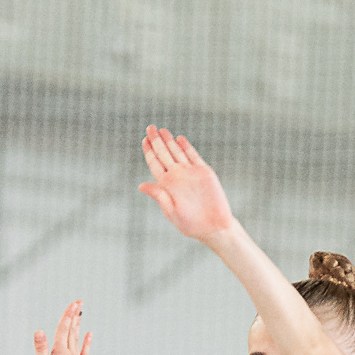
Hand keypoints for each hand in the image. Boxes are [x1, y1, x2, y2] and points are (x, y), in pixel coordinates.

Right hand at [33, 300, 91, 354]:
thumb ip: (41, 349)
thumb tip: (39, 331)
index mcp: (60, 353)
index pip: (64, 329)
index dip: (68, 315)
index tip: (74, 303)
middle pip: (72, 331)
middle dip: (75, 315)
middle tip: (79, 302)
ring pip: (77, 339)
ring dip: (78, 325)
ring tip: (80, 313)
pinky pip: (85, 352)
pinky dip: (86, 342)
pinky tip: (89, 334)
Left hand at [137, 126, 233, 241]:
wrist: (214, 227)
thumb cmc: (191, 224)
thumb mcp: (171, 211)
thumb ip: (159, 196)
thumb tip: (140, 186)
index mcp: (166, 185)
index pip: (154, 163)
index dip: (149, 151)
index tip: (144, 139)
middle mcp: (177, 176)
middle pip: (164, 154)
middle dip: (157, 140)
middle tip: (150, 127)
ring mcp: (190, 173)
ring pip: (177, 152)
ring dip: (169, 141)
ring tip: (162, 130)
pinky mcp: (204, 172)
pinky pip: (194, 156)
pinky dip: (187, 147)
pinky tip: (179, 139)